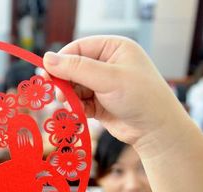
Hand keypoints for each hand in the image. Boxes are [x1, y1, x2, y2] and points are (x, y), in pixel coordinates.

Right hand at [42, 36, 187, 152]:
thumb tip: (46, 59)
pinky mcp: (99, 102)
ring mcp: (103, 84)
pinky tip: (81, 114)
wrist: (156, 130)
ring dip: (69, 98)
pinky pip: (78, 101)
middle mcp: (107, 63)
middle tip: (57, 95)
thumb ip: (76, 68)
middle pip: (72, 68)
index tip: (47, 76)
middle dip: (64, 82)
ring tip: (74, 107)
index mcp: (113, 48)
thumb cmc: (140, 97)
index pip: (78, 49)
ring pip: (73, 87)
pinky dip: (76, 108)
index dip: (61, 61)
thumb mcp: (108, 79)